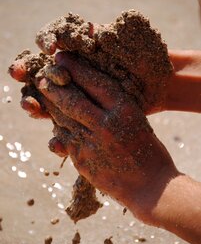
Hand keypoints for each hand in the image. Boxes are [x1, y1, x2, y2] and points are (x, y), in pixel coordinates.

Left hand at [9, 51, 177, 224]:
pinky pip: (63, 137)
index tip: (62, 57)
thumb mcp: (136, 119)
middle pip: (72, 98)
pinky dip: (58, 125)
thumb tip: (88, 91)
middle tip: (43, 74)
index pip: (94, 81)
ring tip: (43, 92)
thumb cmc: (147, 150)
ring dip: (50, 103)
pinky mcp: (81, 159)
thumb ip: (113, 106)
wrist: (149, 186)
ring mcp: (91, 143)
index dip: (75, 67)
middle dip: (54, 84)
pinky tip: (55, 118)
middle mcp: (105, 124)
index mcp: (124, 109)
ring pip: (62, 117)